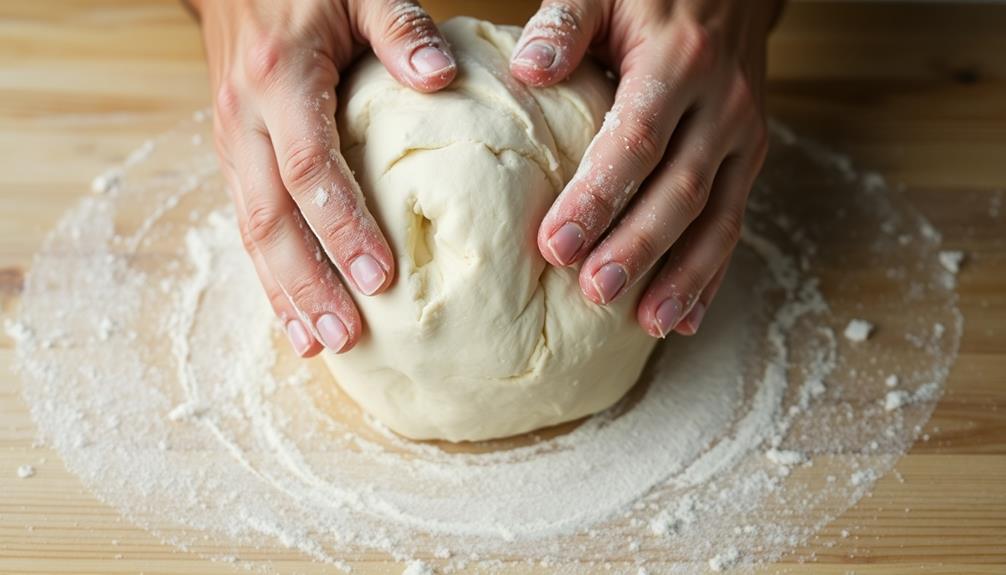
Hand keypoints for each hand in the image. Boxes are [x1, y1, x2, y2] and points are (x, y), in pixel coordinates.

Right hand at [193, 0, 456, 355]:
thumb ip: (402, 30)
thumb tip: (441, 78)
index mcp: (278, 78)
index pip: (308, 168)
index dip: (342, 226)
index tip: (380, 277)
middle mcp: (244, 118)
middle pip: (269, 218)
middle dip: (306, 283)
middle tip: (345, 336)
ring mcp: (231, 140)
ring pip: (250, 231)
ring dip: (283, 291)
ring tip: (317, 345)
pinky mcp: (232, 153)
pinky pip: (247, 222)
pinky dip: (268, 272)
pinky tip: (291, 311)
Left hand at [511, 0, 781, 337]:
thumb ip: (566, 23)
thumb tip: (526, 69)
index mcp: (679, 62)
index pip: (635, 140)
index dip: (597, 196)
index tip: (555, 244)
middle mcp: (722, 104)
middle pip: (681, 189)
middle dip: (638, 246)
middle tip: (594, 292)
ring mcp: (746, 135)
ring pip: (720, 217)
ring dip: (685, 275)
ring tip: (648, 323)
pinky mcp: (753, 156)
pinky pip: (737, 220)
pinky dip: (714, 273)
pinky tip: (689, 317)